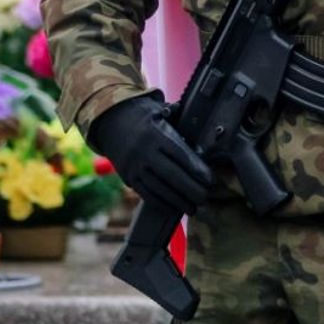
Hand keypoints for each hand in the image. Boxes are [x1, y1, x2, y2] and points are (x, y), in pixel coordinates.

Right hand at [88, 93, 214, 216]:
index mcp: (156, 134)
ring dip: (177, 200)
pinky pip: (145, 193)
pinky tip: (174, 208)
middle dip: (190, 188)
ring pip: (158, 187)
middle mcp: (143, 152)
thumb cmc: (148, 119)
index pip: (180, 155)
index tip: (210, 180)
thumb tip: (204, 145)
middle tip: (205, 197)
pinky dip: (161, 203)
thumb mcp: (164, 115)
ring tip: (193, 208)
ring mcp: (134, 166)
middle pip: (171, 174)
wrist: (113, 122)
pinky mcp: (128, 177)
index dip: (196, 169)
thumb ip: (182, 128)